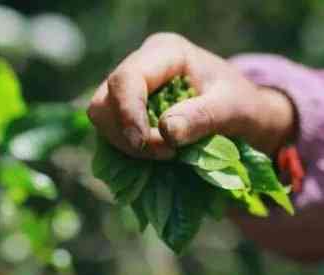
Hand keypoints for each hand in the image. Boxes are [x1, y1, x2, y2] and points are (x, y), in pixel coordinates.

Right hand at [87, 33, 294, 157]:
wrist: (242, 115)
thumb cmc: (241, 106)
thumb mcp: (234, 109)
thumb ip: (203, 116)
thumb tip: (166, 131)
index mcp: (165, 52)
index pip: (127, 78)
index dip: (127, 112)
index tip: (142, 143)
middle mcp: (141, 65)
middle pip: (105, 99)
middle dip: (127, 132)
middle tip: (165, 153)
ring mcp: (130, 89)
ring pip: (101, 116)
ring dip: (125, 143)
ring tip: (164, 153)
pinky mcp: (126, 110)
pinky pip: (109, 130)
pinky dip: (127, 147)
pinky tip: (155, 152)